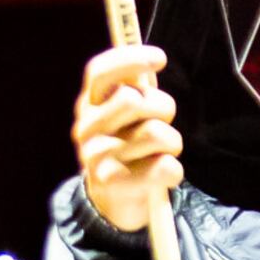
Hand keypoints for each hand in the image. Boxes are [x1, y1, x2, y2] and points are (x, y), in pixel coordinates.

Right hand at [75, 43, 181, 233]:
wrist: (112, 201)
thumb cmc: (126, 145)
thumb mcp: (125, 114)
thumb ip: (135, 87)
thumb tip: (152, 60)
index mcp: (88, 104)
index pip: (99, 72)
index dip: (129, 59)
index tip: (160, 58)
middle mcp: (85, 128)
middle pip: (134, 100)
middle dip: (162, 107)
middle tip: (163, 121)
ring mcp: (95, 157)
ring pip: (155, 134)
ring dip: (171, 142)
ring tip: (161, 151)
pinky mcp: (113, 185)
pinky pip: (164, 167)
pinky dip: (174, 170)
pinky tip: (162, 174)